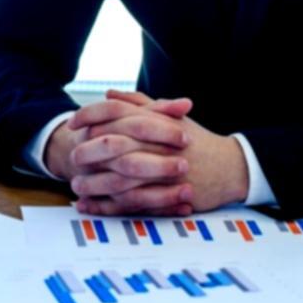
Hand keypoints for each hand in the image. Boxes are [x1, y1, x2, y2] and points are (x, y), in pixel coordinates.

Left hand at [66, 90, 249, 214]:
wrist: (231, 167)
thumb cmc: (197, 140)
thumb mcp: (171, 116)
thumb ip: (139, 104)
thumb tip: (109, 94)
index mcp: (155, 121)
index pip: (114, 112)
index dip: (89, 115)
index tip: (72, 123)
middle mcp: (156, 144)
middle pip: (112, 145)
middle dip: (87, 152)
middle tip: (71, 158)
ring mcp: (162, 171)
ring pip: (118, 178)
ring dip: (93, 184)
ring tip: (76, 187)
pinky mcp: (166, 196)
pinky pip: (130, 203)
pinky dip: (107, 207)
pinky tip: (90, 207)